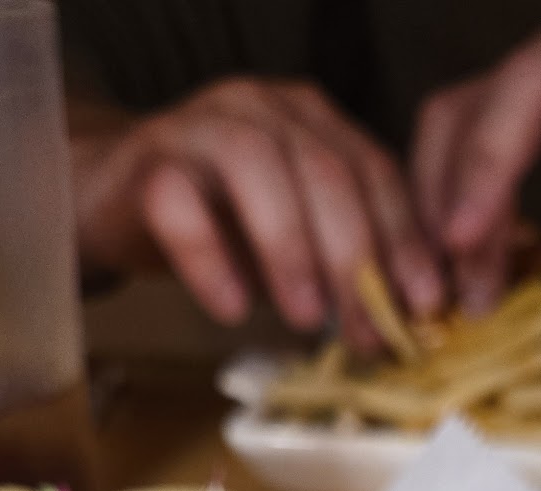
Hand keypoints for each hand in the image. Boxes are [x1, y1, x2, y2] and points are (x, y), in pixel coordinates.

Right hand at [70, 78, 443, 346]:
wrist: (114, 201)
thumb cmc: (218, 225)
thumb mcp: (295, 244)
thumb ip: (342, 265)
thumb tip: (402, 323)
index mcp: (312, 122)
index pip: (373, 170)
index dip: (404, 239)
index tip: (425, 305)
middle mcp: (262, 109)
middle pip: (323, 170)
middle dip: (354, 258)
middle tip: (367, 332)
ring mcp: (201, 126)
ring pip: (257, 168)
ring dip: (289, 250)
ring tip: (305, 319)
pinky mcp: (147, 162)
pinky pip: (178, 201)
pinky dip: (210, 256)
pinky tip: (232, 308)